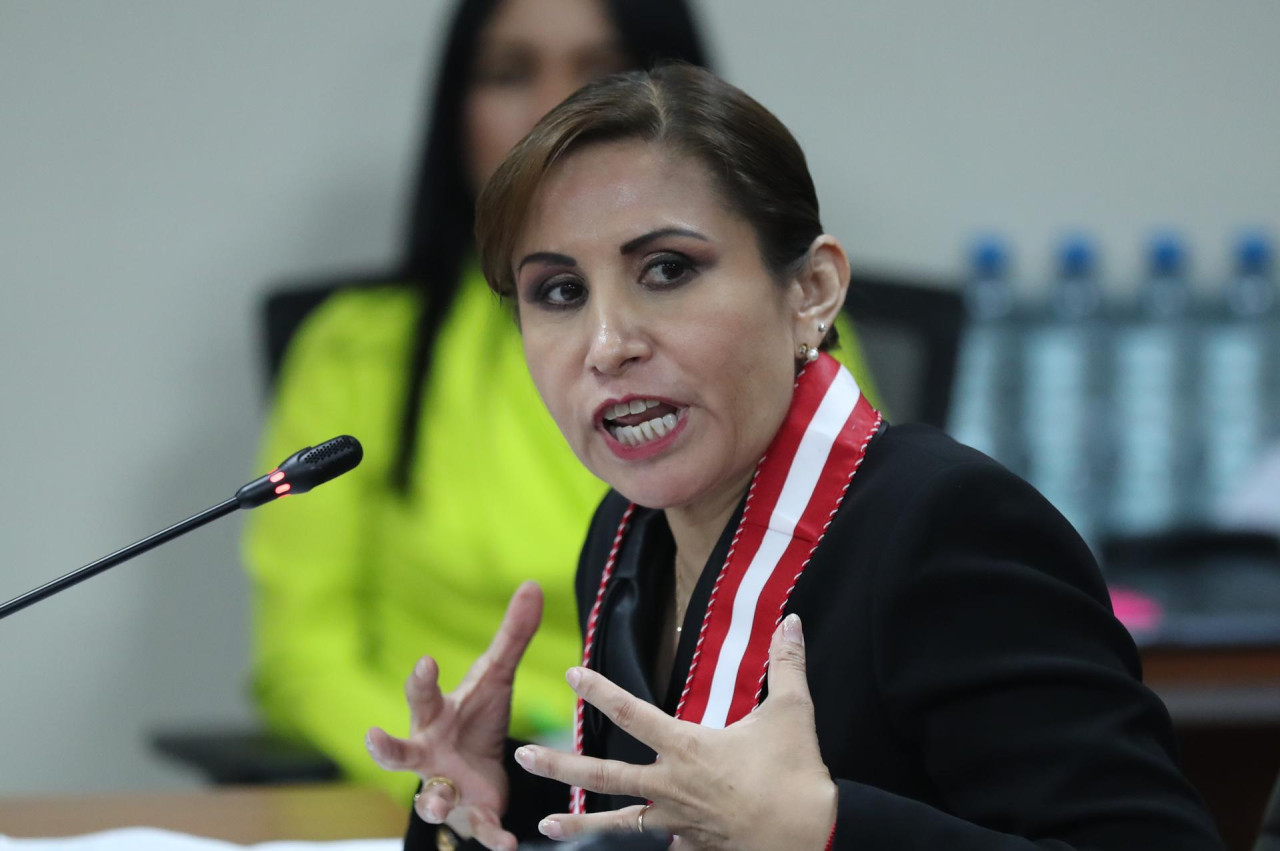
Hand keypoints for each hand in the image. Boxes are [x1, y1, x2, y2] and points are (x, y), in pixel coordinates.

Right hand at [365, 580, 543, 850]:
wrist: (478, 773)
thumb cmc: (476, 718)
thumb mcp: (497, 677)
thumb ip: (513, 635)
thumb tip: (532, 583)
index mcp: (435, 715)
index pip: (421, 694)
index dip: (421, 679)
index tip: (426, 661)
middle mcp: (429, 753)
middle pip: (399, 751)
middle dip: (386, 748)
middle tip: (372, 738)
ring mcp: (444, 787)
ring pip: (429, 796)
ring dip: (432, 799)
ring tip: (439, 801)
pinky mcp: (470, 814)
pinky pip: (477, 828)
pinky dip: (490, 836)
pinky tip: (506, 844)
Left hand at [513, 613, 836, 850]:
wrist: (813, 837)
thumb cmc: (797, 774)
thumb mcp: (793, 712)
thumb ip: (787, 663)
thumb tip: (792, 619)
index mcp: (687, 748)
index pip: (631, 712)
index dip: (599, 689)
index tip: (570, 673)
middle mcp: (672, 785)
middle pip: (604, 774)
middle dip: (560, 764)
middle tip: (522, 756)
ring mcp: (678, 822)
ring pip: (617, 825)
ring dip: (578, 826)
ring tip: (543, 826)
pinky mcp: (691, 847)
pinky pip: (653, 849)